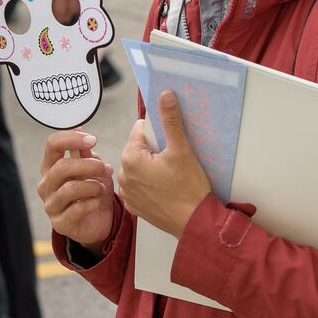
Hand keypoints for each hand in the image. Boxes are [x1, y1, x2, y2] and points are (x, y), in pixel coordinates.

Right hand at [38, 129, 115, 249]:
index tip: (92, 140)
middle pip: (61, 167)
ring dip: (91, 185)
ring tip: (102, 187)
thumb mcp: (93, 168)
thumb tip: (79, 128)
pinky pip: (76, 209)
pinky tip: (98, 202)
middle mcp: (46, 185)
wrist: (99, 221)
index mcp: (51, 166)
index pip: (52, 145)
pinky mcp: (59, 223)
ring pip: (69, 189)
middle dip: (87, 165)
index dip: (71, 138)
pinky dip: (92, 203)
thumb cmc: (93, 191)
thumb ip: (85, 152)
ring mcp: (51, 205)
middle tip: (104, 168)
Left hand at [116, 91, 212, 237]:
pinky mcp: (134, 206)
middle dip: (154, 151)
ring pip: (139, 168)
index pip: (140, 131)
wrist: (194, 223)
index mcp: (130, 157)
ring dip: (151, 168)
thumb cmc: (188, 187)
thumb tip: (165, 94)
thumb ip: (171, 120)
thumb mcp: (181, 150)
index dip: (158, 134)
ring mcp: (127, 193)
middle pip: (139, 149)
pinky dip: (150, 185)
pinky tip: (165, 189)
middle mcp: (122, 175)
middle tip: (173, 161)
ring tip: (171, 177)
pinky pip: (139, 186)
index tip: (170, 144)